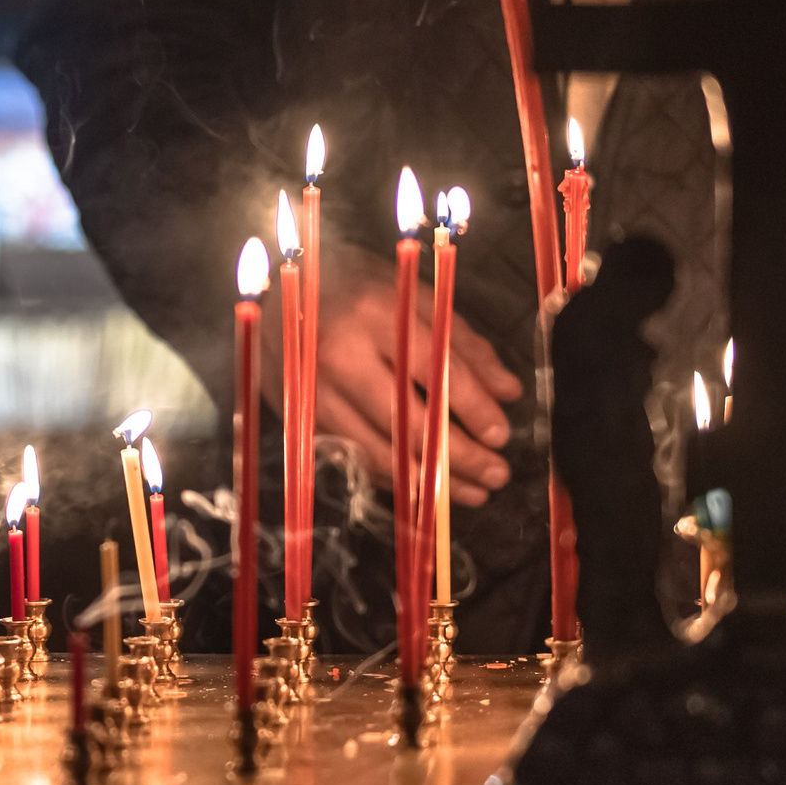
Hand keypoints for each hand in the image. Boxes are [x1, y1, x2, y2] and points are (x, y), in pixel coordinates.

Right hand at [260, 244, 523, 505]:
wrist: (278, 296)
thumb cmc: (357, 291)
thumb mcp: (413, 298)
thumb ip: (462, 342)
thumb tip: (507, 392)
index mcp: (377, 314)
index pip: (435, 369)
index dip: (472, 407)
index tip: (501, 435)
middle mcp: (342, 355)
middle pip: (408, 421)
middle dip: (458, 456)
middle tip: (496, 475)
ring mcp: (317, 393)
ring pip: (380, 451)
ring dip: (431, 480)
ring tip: (472, 493)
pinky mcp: (303, 419)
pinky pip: (357, 458)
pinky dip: (396, 478)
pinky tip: (427, 487)